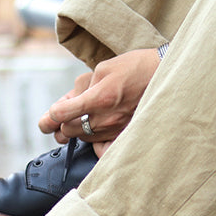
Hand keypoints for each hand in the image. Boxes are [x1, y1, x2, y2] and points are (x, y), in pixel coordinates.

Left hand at [38, 49, 160, 147]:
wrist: (164, 76)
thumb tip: (66, 102)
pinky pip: (98, 146)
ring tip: (84, 116)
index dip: (51, 114)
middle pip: (68, 130)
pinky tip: (94, 130)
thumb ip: (80, 86)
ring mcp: (115, 130)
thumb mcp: (103, 68)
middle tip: (64, 114)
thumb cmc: (134, 68)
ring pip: (82, 138)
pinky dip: (92, 140)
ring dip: (77, 129)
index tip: (53, 112)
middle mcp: (106, 119)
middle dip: (62, 122)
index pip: (61, 114)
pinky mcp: (122, 136)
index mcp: (99, 98)